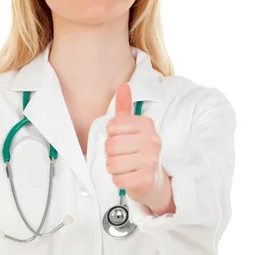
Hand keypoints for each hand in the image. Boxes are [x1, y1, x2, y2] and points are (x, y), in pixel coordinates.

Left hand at [105, 82, 162, 204]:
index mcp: (147, 124)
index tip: (123, 140)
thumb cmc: (139, 151)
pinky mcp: (145, 179)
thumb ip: (125, 107)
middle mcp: (152, 140)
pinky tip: (129, 177)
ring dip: (114, 168)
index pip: (112, 126)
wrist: (154, 180)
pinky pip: (117, 179)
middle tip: (124, 156)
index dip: (112, 136)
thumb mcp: (132, 128)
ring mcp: (150, 160)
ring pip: (112, 163)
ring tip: (126, 166)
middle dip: (111, 154)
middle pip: (110, 146)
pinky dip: (118, 180)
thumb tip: (123, 85)